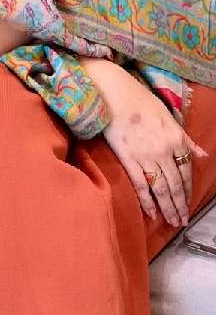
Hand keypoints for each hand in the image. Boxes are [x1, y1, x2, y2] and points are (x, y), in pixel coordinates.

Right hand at [86, 62, 205, 227]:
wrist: (112, 92)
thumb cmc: (139, 100)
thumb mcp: (168, 116)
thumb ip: (185, 138)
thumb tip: (202, 154)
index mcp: (176, 138)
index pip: (186, 171)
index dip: (187, 191)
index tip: (188, 205)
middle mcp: (165, 150)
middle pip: (175, 184)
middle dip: (179, 205)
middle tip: (181, 221)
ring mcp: (146, 155)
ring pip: (161, 188)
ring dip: (167, 207)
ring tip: (170, 222)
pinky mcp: (128, 158)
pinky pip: (140, 184)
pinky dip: (147, 201)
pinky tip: (151, 213)